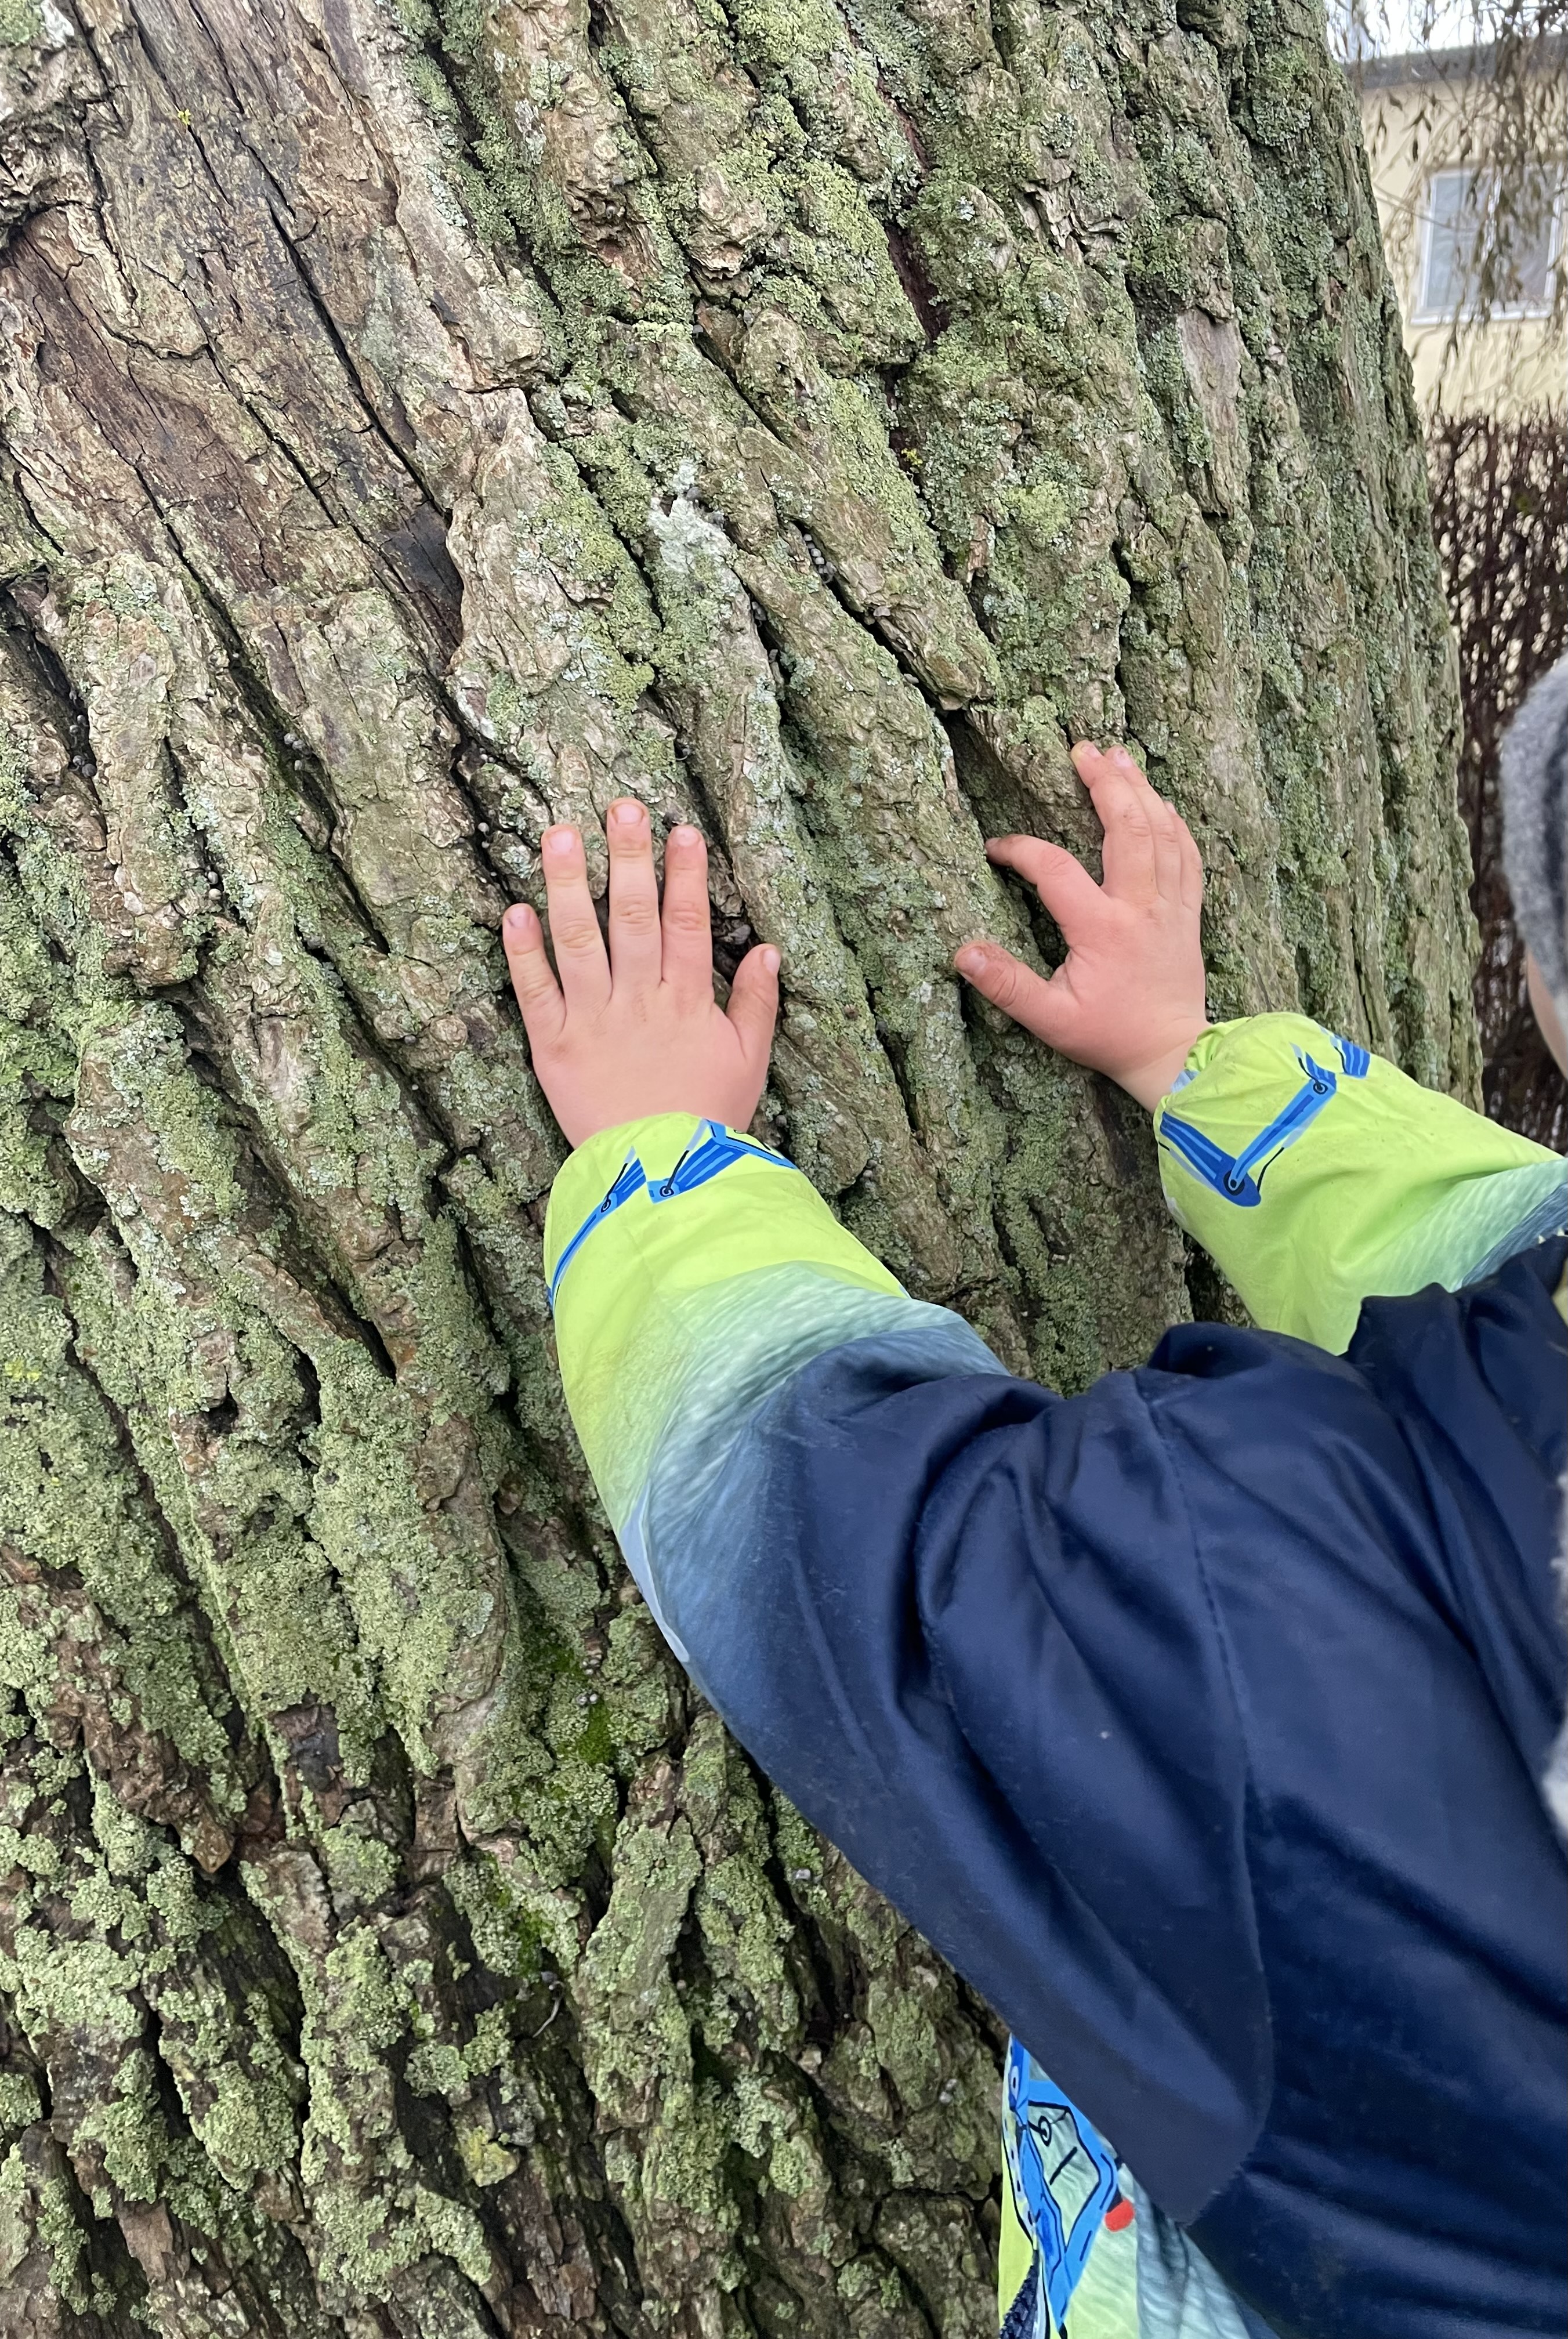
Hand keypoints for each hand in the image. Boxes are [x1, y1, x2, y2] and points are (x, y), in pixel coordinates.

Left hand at [502, 801, 779, 1148]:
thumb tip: (768, 951)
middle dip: (627, 858)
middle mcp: (639, 1001)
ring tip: (559, 835)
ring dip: (567, 885)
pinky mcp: (553, 1046)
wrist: (659, 1177)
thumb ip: (758, 1005)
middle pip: (632, 917)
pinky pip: (535, 991)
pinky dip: (523, 952)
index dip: (683, 875)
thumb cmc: (707, 1119)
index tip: (680, 831)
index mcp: (688, 1002)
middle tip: (621, 806)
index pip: (687, 924)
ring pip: (579, 941)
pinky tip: (515, 910)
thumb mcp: (748, 1063)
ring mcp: (593, 1020)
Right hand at [954, 743, 1207, 1111]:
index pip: (1056, 870)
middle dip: (1105, 783)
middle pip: (1129, 828)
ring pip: (1163, 832)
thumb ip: (1006, 984)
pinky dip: (1173, 822)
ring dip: (1141, 790)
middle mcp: (1142, 908)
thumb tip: (962, 951)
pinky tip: (1159, 802)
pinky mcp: (1188, 913)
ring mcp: (1171, 907)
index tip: (996, 848)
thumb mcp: (1050, 1020)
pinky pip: (1187, 854)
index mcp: (1103, 929)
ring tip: (1119, 755)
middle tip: (1083, 748)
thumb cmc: (1109, 1037)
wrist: (1172, 1055)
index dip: (1022, 850)